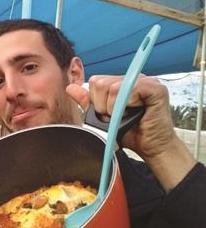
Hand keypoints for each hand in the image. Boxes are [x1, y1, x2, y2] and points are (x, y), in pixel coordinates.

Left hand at [66, 74, 195, 189]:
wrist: (151, 148)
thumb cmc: (131, 133)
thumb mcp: (103, 117)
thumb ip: (88, 102)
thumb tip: (70, 88)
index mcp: (121, 83)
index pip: (96, 81)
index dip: (97, 101)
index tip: (108, 114)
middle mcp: (133, 79)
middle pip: (101, 83)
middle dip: (103, 106)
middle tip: (117, 118)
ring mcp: (146, 81)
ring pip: (113, 87)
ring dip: (115, 108)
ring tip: (126, 117)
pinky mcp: (156, 89)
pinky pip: (130, 89)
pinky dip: (127, 105)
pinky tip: (135, 112)